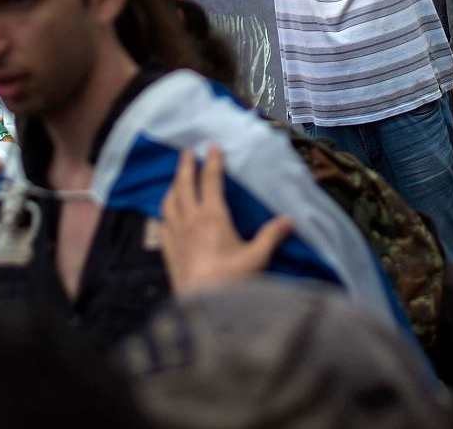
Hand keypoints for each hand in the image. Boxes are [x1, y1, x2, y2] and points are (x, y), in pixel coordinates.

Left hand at [158, 146, 292, 295]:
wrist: (201, 308)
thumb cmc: (231, 280)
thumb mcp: (257, 258)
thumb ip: (271, 236)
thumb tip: (290, 219)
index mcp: (213, 216)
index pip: (211, 180)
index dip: (212, 161)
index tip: (212, 146)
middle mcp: (191, 220)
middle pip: (184, 185)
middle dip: (186, 166)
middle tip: (186, 151)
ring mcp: (176, 235)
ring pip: (170, 202)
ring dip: (173, 186)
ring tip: (176, 179)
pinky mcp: (168, 251)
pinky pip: (162, 224)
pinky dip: (164, 212)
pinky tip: (165, 214)